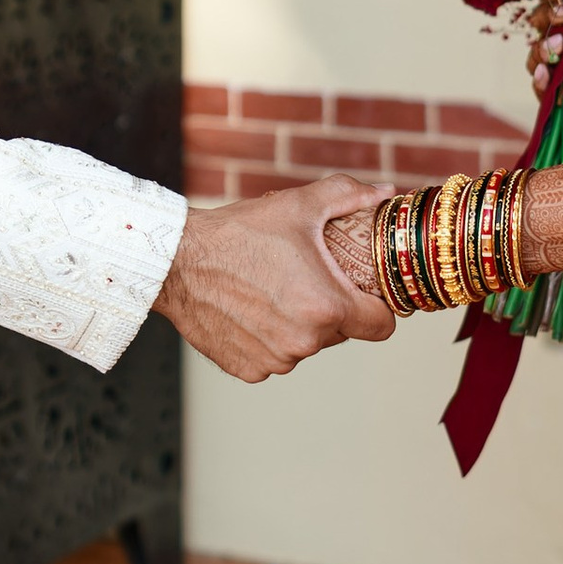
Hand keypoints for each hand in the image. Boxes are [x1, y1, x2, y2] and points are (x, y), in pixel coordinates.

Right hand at [155, 181, 394, 380]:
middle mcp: (304, 341)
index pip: (380, 326)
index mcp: (326, 306)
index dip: (377, 307)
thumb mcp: (298, 206)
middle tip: (305, 280)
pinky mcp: (249, 370)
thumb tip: (386, 193)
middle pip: (340, 333)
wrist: (177, 262)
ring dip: (298, 325)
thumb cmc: (237, 233)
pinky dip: (268, 339)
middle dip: (331, 310)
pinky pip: (274, 357)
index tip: (365, 294)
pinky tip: (250, 311)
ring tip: (272, 292)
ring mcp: (275, 360)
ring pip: (305, 345)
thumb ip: (349, 197)